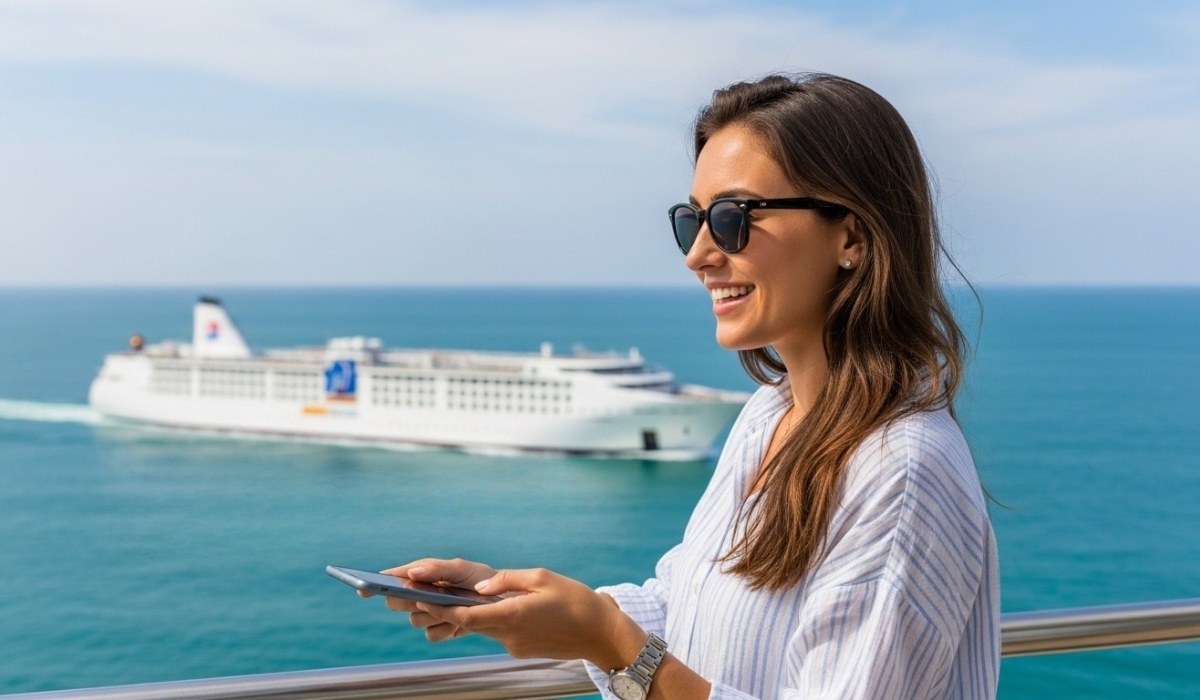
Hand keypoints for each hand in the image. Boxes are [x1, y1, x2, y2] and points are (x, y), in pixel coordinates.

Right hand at [361, 558, 497, 641]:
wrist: (501, 601)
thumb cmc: (479, 578)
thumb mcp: (460, 569)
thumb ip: (436, 569)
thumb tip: (410, 572)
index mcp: (421, 575)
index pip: (391, 579)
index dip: (373, 584)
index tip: (362, 588)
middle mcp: (420, 595)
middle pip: (396, 603)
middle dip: (407, 600)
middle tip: (423, 597)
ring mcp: (429, 614)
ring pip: (414, 620)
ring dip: (431, 614)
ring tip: (450, 607)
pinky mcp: (441, 630)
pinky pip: (431, 635)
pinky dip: (444, 629)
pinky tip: (456, 623)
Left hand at [413, 568, 646, 668]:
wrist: (601, 634)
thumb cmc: (575, 600)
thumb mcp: (542, 577)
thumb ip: (507, 580)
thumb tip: (479, 586)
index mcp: (513, 614)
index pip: (466, 615)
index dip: (440, 607)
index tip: (420, 596)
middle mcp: (509, 634)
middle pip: (468, 622)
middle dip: (444, 609)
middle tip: (419, 595)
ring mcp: (514, 645)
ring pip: (482, 627)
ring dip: (466, 615)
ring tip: (447, 599)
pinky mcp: (521, 649)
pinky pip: (498, 632)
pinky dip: (490, 620)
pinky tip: (492, 607)